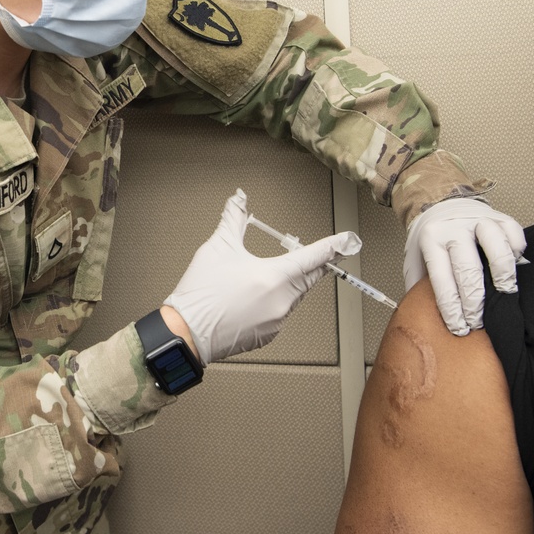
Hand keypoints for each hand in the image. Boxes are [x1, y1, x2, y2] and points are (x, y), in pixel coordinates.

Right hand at [163, 189, 361, 364]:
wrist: (186, 333)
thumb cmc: (201, 292)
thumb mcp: (218, 247)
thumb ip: (234, 220)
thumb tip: (238, 199)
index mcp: (274, 277)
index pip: (312, 258)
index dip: (331, 247)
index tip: (348, 241)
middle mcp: (282, 301)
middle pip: (307, 278)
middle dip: (311, 265)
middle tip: (318, 255)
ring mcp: (276, 321)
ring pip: (294, 296)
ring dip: (289, 283)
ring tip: (267, 275)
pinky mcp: (268, 335)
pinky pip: (280, 313)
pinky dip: (274, 302)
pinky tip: (254, 298)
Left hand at [403, 198, 526, 335]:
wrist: (441, 203)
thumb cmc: (432, 238)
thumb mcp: (415, 258)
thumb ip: (417, 283)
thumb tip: (420, 316)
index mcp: (431, 239)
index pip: (441, 279)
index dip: (451, 307)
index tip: (459, 327)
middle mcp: (454, 229)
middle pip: (468, 269)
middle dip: (474, 302)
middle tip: (478, 322)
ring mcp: (479, 220)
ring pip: (496, 248)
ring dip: (502, 276)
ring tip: (504, 295)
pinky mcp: (500, 217)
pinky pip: (514, 234)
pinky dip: (517, 251)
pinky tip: (514, 266)